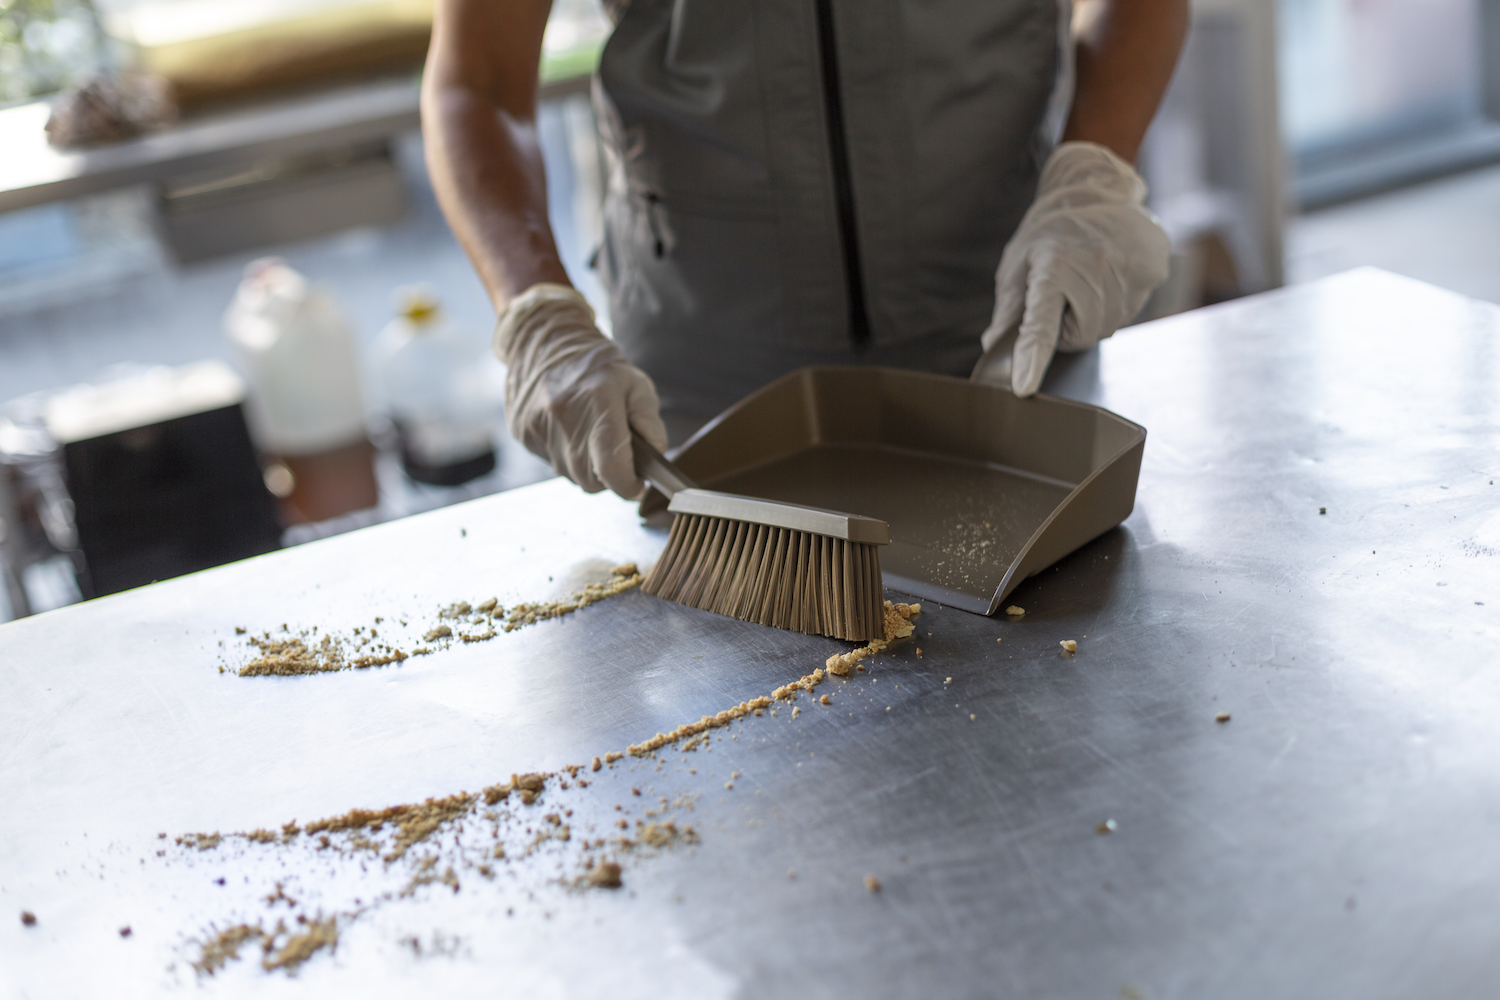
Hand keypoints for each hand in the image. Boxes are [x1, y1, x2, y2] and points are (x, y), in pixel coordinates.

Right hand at [494, 284, 668, 498]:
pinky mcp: (523, 433)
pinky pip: (551, 463)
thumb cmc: (598, 366)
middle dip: (608, 476)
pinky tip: (569, 430)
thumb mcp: (637, 385)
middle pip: (591, 480)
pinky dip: (565, 455)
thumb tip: (653, 455)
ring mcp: (539, 427)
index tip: (637, 484)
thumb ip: (650, 423)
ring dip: (585, 467)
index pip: (613, 467)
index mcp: (598, 404)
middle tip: (614, 454)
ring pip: (570, 475)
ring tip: (589, 437)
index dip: (628, 485)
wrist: (546, 341)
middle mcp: (564, 418)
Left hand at [981, 141, 1169, 396]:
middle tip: (1062, 295)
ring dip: (1092, 315)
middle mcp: (1094, 270)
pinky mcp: (1152, 270)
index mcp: (1054, 269)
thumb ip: (1009, 310)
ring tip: (1086, 279)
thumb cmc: (1050, 230)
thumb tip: (992, 345)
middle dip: (1066, 326)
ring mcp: (1129, 271)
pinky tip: (1109, 274)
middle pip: (1079, 336)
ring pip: (1106, 326)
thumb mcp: (1018, 265)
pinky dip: (1116, 302)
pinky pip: (1130, 310)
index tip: (1023, 386)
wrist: (1095, 191)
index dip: (1030, 359)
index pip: (1040, 326)